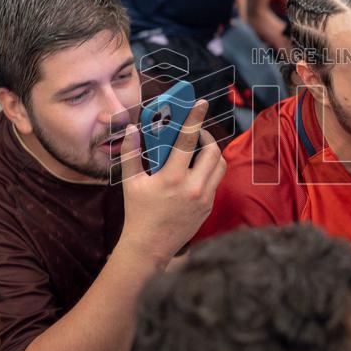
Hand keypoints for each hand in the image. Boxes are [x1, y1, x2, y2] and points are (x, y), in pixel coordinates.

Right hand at [119, 100, 226, 259]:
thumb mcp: (130, 182)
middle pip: (212, 151)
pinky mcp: (209, 207)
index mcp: (172, 178)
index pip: (187, 140)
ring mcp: (204, 198)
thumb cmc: (138, 212)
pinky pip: (216, 181)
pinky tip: (195, 170)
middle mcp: (193, 187)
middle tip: (195, 133)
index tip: (201, 103)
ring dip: (212, 153)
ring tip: (198, 149)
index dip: (195, 118)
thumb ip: (131, 153)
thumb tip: (130, 128)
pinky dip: (209, 170)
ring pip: (219, 165)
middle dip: (206, 136)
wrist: (150, 247)